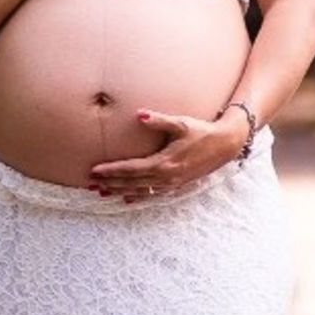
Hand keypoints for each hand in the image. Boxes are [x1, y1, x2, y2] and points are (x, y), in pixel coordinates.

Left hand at [87, 107, 249, 202]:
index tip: (95, 170)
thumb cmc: (202, 131)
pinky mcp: (175, 185)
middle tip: (90, 184)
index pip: (132, 168)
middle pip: (132, 182)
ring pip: (140, 191)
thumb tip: (140, 114)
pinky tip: (126, 199)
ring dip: (120, 191)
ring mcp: (171, 183)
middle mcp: (166, 177)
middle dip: (110, 183)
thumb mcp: (181, 123)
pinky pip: (152, 194)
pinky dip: (137, 197)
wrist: (224, 145)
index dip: (112, 170)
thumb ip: (159, 120)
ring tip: (101, 193)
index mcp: (164, 162)